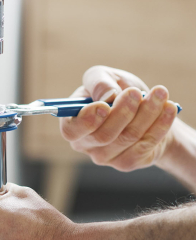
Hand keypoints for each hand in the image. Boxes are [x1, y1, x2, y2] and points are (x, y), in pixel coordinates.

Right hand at [60, 66, 178, 171]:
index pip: (71, 130)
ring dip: (146, 113)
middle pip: (103, 136)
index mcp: (72, 123)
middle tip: (136, 92)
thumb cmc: (117, 91)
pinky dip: (159, 125)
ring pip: (127, 138)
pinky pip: (144, 146)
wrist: (144, 109)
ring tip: (160, 93)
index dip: (86, 121)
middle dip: (123, 112)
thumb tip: (107, 95)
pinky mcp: (126, 163)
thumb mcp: (105, 76)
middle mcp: (84, 144)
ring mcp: (104, 157)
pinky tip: (168, 108)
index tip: (105, 106)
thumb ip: (99, 81)